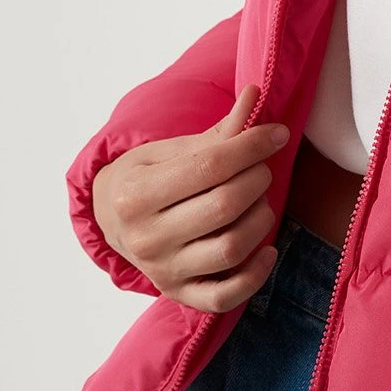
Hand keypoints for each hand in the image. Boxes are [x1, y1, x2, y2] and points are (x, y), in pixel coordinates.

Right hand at [91, 83, 291, 311]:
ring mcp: (163, 272)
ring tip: (259, 202)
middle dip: (258, 179)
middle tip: (261, 169)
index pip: (210, 166)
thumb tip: (255, 94)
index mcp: (136, 195)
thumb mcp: (169, 150)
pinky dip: (256, 274)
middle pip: (225, 206)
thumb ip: (218, 131)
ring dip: (262, 219)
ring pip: (232, 248)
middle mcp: (145, 239)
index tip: (278, 134)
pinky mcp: (180, 295)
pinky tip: (267, 249)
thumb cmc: (147, 178)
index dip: (253, 145)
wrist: (112, 223)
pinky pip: (227, 296)